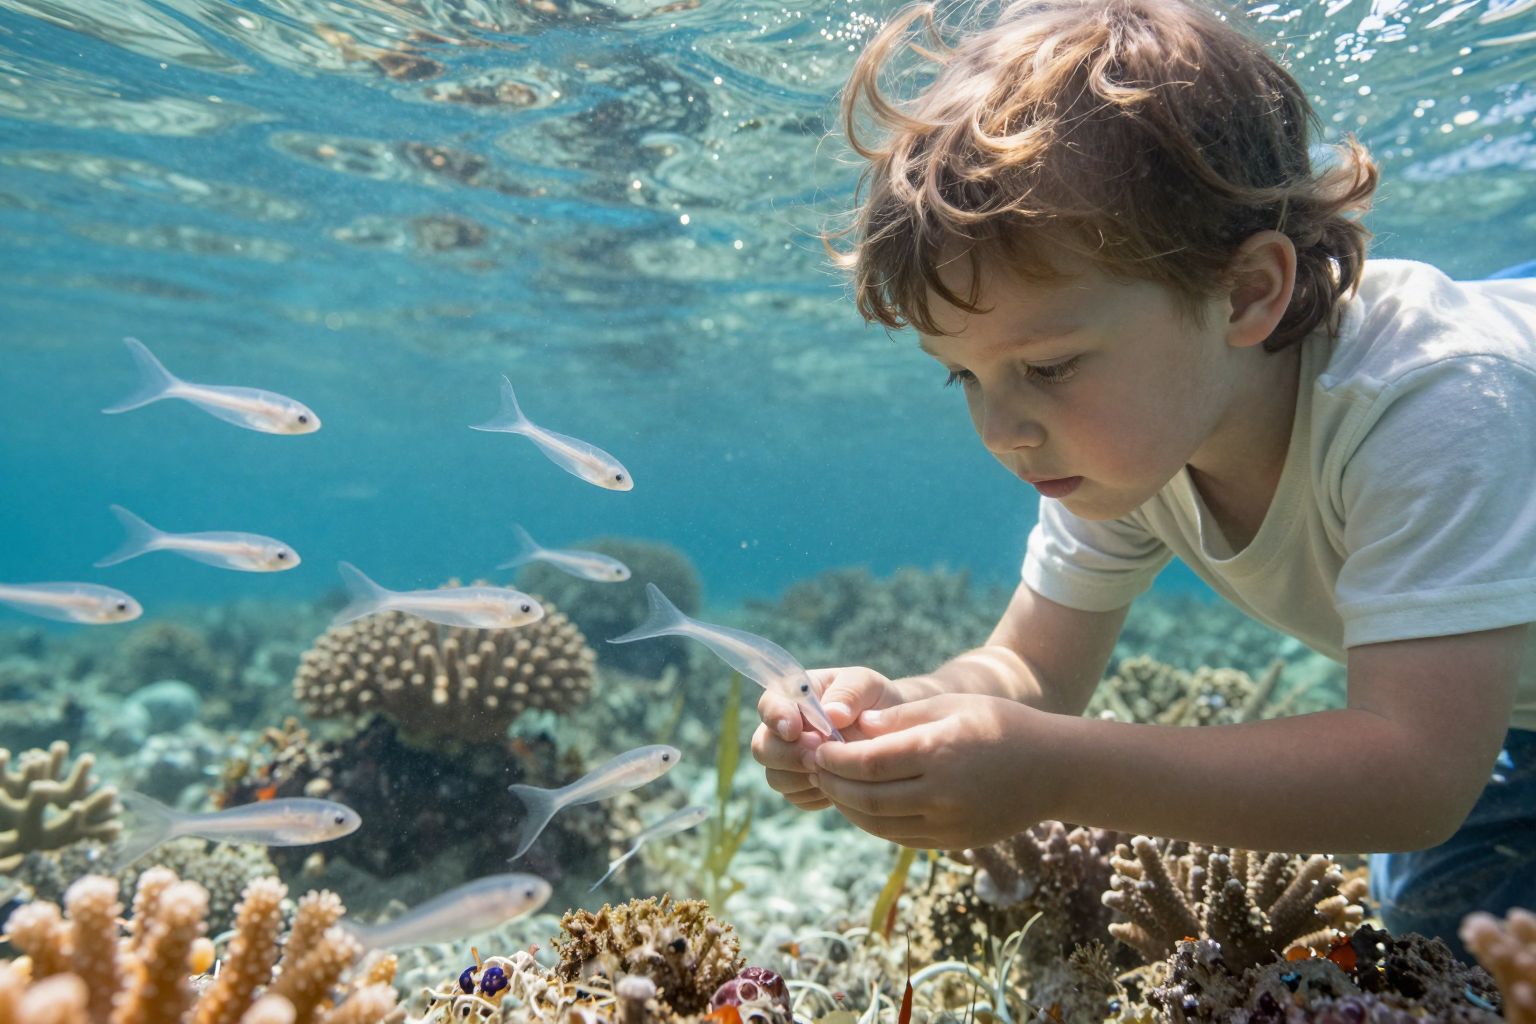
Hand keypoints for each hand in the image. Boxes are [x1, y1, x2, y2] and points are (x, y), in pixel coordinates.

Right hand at [751, 666, 901, 811]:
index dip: (776, 719)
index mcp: (793, 697)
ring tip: (837, 769)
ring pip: (775, 778)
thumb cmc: (874, 700)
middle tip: (819, 756)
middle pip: (762, 747)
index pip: (768, 705)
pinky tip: (840, 783)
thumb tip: (832, 715)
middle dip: (789, 756)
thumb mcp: (867, 684)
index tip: (794, 730)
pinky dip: (816, 795)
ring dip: (803, 778)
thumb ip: (849, 692)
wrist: (891, 732)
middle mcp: (783, 729)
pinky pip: (796, 798)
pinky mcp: (800, 786)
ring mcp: (788, 760)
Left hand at [811, 693, 1059, 848]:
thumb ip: (901, 718)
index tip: (815, 748)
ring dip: (847, 807)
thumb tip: (855, 727)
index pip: (868, 763)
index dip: (834, 759)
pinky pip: (900, 837)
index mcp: (938, 752)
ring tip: (830, 786)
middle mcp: (941, 794)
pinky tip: (861, 804)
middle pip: (866, 798)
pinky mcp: (953, 842)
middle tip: (812, 768)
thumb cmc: (1000, 725)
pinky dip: (873, 823)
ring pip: (878, 824)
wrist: (1054, 770)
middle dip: (831, 783)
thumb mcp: (951, 705)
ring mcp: (948, 824)